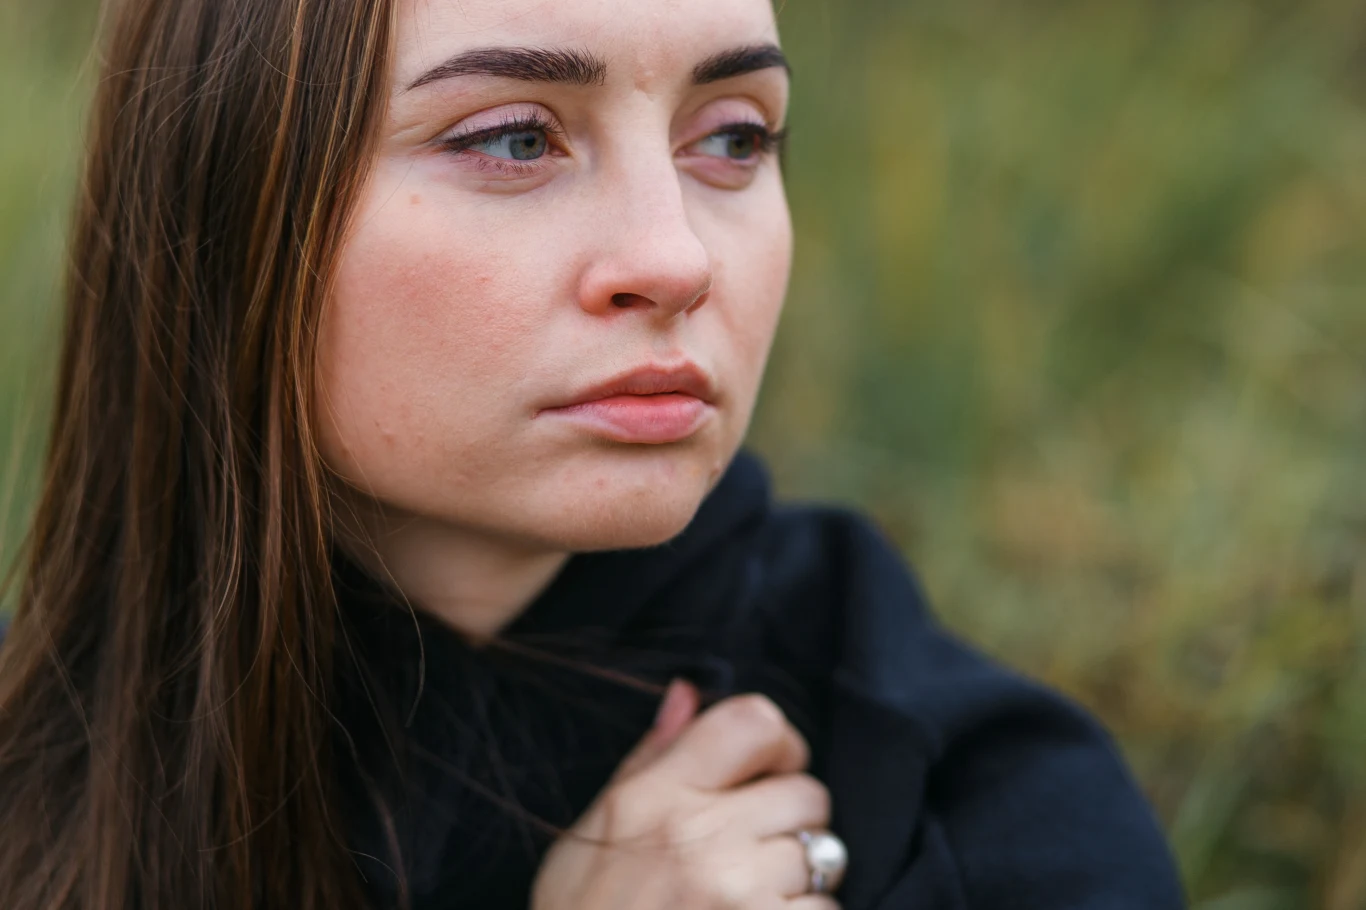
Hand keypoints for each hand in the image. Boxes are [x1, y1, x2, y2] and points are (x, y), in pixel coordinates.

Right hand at [531, 679, 838, 909]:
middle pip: (805, 793)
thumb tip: (687, 692)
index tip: (768, 772)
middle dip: (791, 823)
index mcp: (656, 796)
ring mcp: (738, 894)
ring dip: (799, 885)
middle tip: (752, 859)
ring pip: (824, 858)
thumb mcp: (590, 836)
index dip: (778, 743)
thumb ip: (648, 761)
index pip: (754, 721)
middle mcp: (701, 836)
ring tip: (746, 908)